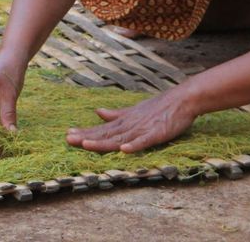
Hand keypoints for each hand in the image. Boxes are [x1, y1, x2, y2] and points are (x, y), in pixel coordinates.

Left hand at [65, 88, 197, 152]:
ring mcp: (142, 129)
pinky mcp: (157, 134)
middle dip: (87, 137)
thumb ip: (116, 114)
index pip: (101, 129)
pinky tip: (123, 150)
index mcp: (124, 121)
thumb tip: (98, 112)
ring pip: (119, 138)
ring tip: (86, 144)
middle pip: (106, 134)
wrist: (181, 100)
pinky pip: (144, 141)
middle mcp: (130, 125)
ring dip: (103, 142)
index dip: (85, 132)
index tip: (68, 134)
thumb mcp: (133, 111)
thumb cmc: (158, 108)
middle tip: (68, 139)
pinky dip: (134, 145)